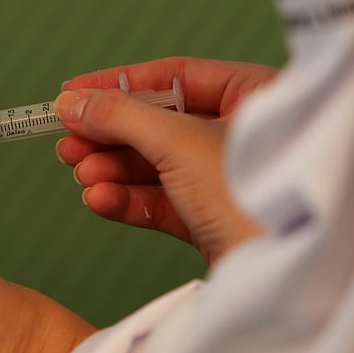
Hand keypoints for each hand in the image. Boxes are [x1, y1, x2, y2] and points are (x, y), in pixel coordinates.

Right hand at [54, 57, 276, 262]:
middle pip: (158, 122)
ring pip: (155, 165)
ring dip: (113, 170)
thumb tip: (72, 102)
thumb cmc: (253, 198)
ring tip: (82, 175)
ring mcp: (227, 178)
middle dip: (110, 136)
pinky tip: (101, 200)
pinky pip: (163, 201)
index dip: (118, 83)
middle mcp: (243, 133)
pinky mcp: (214, 219)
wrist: (285, 276)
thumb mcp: (179, 141)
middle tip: (68, 142)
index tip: (72, 93)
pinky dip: (129, 200)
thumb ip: (121, 116)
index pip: (174, 76)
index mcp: (255, 95)